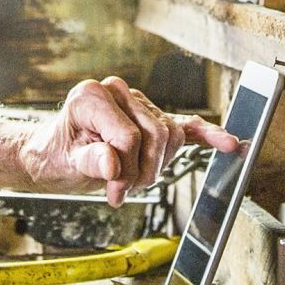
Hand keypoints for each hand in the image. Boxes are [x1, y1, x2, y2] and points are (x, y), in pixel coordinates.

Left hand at [23, 76, 242, 205]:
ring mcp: (138, 104)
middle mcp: (117, 92)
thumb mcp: (64, 164)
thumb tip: (111, 163)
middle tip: (121, 191)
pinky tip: (230, 143)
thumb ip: (90, 162)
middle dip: (142, 171)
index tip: (113, 192)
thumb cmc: (57, 156)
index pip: (128, 136)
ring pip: (170, 136)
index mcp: (92, 96)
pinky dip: (208, 135)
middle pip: (154, 135)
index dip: (124, 170)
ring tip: (130, 181)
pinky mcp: (152, 118)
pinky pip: (187, 125)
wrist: (55, 155)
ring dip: (156, 166)